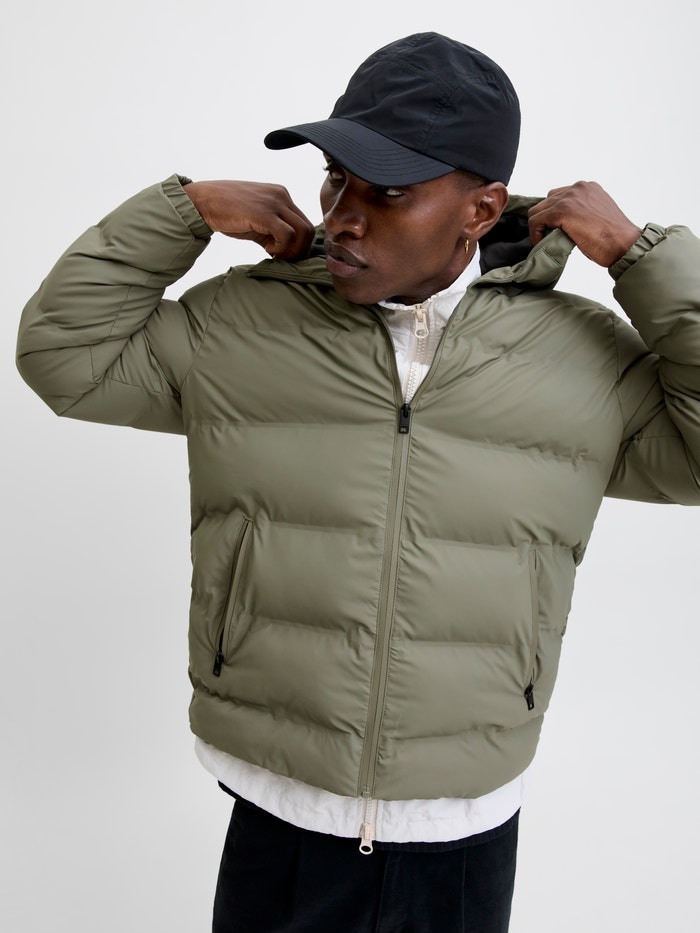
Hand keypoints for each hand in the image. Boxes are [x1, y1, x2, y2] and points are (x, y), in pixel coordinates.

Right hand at [183, 180, 314, 260]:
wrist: (202, 201)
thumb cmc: (226, 211)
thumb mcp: (256, 219)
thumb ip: (273, 231)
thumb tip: (285, 253)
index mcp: (281, 196)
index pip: (304, 223)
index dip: (299, 245)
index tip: (285, 257)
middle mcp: (281, 196)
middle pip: (308, 229)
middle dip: (299, 251)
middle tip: (283, 261)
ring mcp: (274, 203)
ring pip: (302, 232)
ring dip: (292, 251)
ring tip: (274, 256)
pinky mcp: (264, 213)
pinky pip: (287, 234)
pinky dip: (281, 247)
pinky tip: (266, 249)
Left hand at [527, 181, 642, 266]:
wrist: (625, 244)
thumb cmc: (614, 237)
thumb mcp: (596, 216)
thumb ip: (580, 212)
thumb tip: (563, 223)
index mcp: (588, 188)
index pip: (559, 196)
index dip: (553, 215)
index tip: (555, 230)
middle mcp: (578, 188)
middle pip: (546, 202)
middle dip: (545, 220)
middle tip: (549, 237)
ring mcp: (569, 198)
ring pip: (537, 211)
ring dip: (539, 227)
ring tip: (546, 241)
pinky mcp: (562, 211)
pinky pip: (536, 221)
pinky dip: (535, 234)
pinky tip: (542, 244)